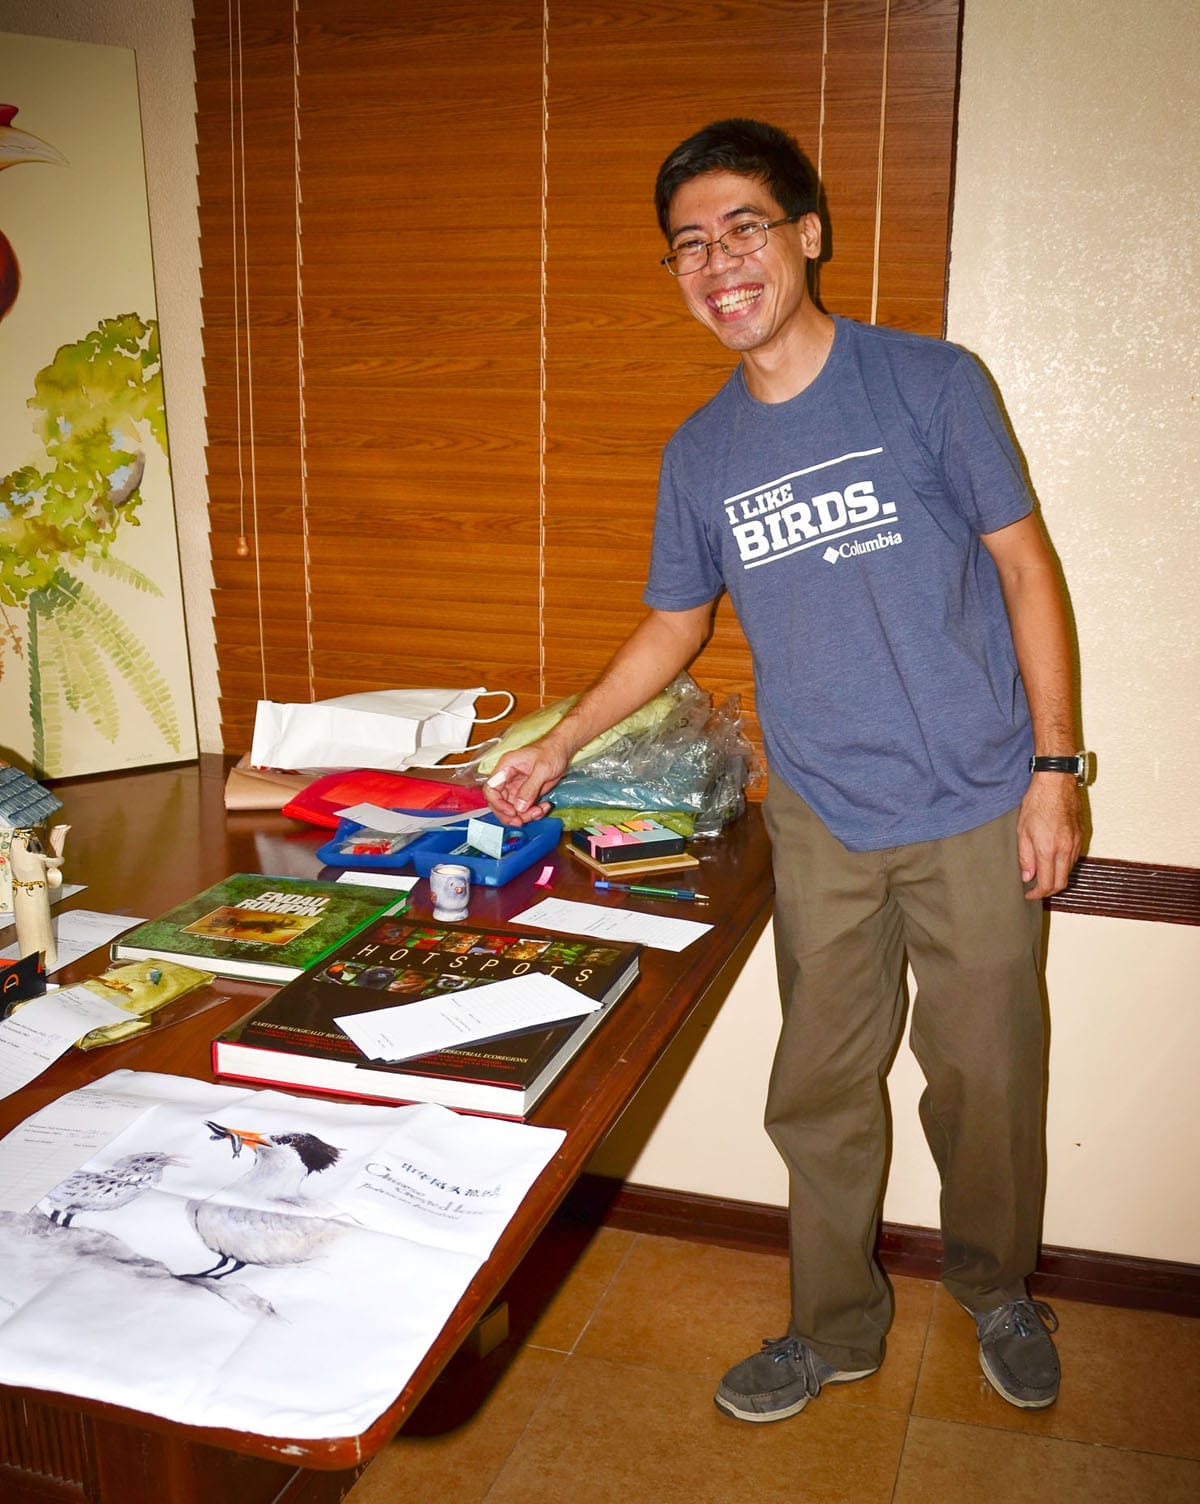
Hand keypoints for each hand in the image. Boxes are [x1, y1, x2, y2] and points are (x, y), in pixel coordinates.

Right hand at [482, 740, 569, 826]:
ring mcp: (516, 788)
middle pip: (498, 803)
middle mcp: (507, 779)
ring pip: (511, 809)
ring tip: (539, 811)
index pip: (491, 789)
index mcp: (506, 768)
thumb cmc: (551, 751)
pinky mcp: (526, 794)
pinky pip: (523, 809)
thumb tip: (520, 807)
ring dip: (524, 815)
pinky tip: (543, 807)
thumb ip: (530, 788)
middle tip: (522, 821)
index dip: (497, 803)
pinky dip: (533, 813)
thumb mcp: (542, 768)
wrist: (562, 750)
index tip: (511, 812)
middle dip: (510, 815)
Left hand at [1016, 774, 1082, 898]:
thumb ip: (1025, 857)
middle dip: (1049, 890)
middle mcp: (1066, 850)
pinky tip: (1052, 859)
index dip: (1037, 894)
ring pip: (1068, 871)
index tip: (1029, 894)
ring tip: (1042, 873)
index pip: (1047, 884)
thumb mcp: (1022, 831)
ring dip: (1056, 877)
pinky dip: (1063, 865)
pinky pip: (1073, 858)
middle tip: (1035, 889)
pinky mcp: (1081, 836)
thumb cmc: (1036, 803)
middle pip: (1062, 882)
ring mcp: (1076, 843)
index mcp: (1049, 850)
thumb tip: (1027, 877)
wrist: (1056, 783)